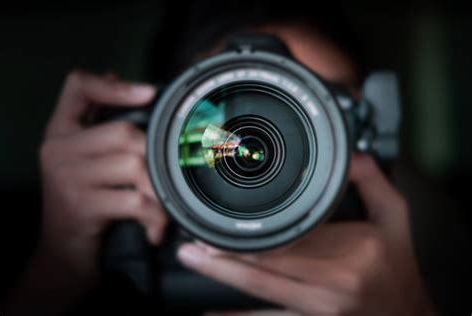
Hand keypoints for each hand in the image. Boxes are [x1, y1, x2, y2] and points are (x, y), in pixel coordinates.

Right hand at [4, 71, 166, 314]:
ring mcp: (67, 177)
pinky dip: (155, 216)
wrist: (63, 253)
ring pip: (135, 165)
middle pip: (124, 132)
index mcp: (61, 132)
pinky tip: (155, 228)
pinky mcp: (82, 206)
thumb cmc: (84, 202)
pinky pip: (136, 201)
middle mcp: (58, 149)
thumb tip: (117, 78)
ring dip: (159, 190)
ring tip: (163, 208)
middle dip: (156, 157)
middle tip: (168, 178)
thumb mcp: (85, 161)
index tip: (149, 94)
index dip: (115, 86)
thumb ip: (98, 123)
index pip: (79, 88)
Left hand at [178, 155, 436, 315]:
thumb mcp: (395, 216)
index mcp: (348, 258)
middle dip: (224, 258)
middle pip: (265, 271)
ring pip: (261, 296)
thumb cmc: (400, 265)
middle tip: (192, 247)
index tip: (218, 229)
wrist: (410, 311)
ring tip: (196, 265)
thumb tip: (348, 152)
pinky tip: (214, 313)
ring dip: (224, 280)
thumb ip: (369, 180)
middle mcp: (329, 288)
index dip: (249, 238)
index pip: (288, 243)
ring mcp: (318, 311)